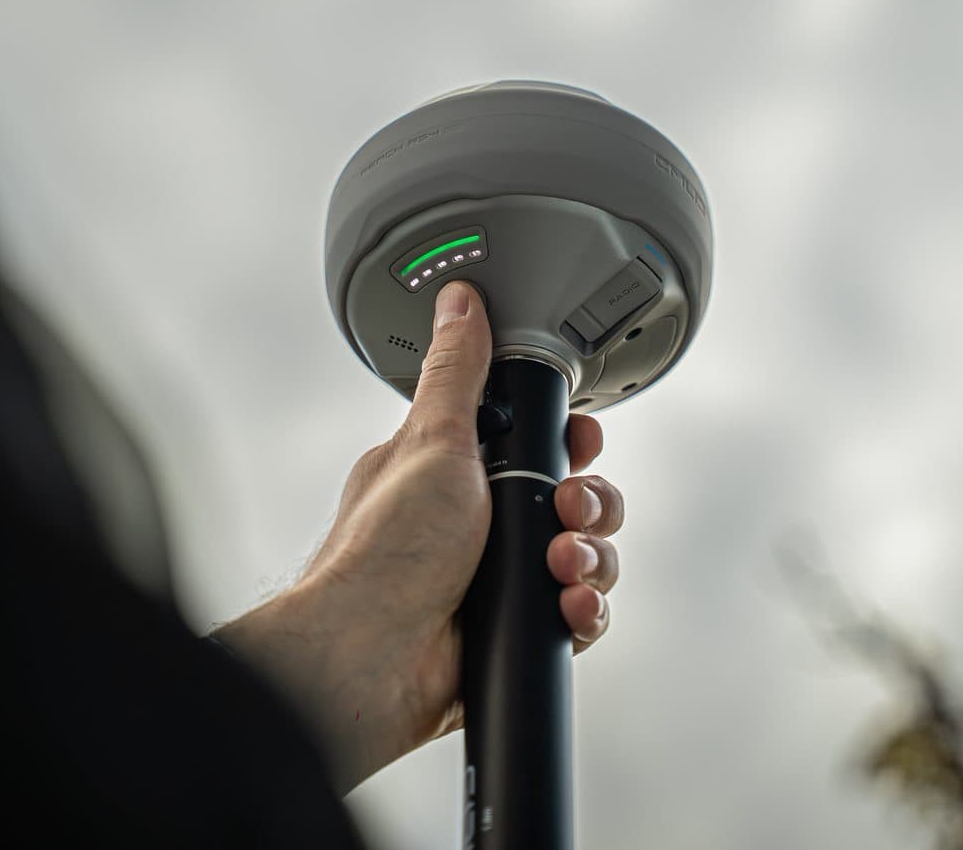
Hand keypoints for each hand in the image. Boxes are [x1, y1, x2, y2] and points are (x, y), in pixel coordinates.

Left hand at [213, 281, 625, 793]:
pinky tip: (567, 606)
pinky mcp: (514, 630)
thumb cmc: (384, 553)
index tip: (580, 441)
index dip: (568, 441)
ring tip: (561, 564)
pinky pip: (577, 615)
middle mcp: (477, 524)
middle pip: (574, 499)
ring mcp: (496, 580)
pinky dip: (584, 610)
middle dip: (590, 502)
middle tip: (568, 507)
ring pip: (585, 556)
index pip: (533, 441)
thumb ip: (458, 373)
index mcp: (454, 471)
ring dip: (591, 557)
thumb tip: (460, 302)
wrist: (371, 660)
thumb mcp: (431, 442)